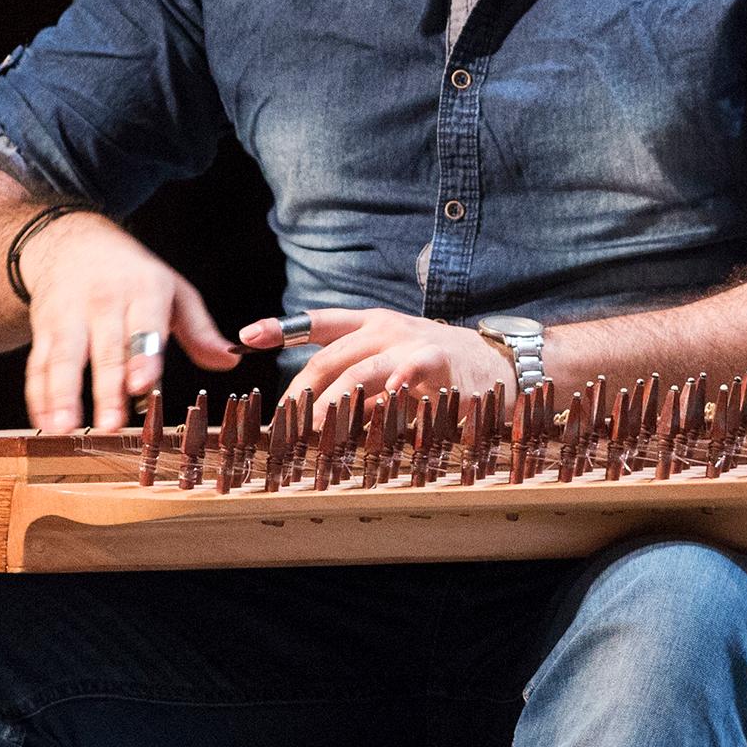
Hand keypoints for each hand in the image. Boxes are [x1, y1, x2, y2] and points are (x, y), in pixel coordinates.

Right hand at [16, 213, 238, 432]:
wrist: (71, 241)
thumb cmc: (131, 274)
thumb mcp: (172, 290)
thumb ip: (200, 329)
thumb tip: (231, 360)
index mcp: (143, 291)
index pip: (144, 326)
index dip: (143, 356)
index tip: (143, 385)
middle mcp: (103, 302)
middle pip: (104, 350)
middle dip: (106, 389)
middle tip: (110, 424)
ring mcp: (69, 316)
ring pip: (63, 359)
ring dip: (62, 395)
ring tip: (64, 428)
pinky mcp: (43, 330)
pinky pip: (38, 364)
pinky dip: (38, 395)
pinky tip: (44, 422)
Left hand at [248, 307, 512, 407]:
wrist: (499, 362)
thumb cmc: (439, 367)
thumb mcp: (393, 364)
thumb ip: (358, 380)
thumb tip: (312, 410)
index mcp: (372, 324)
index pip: (319, 321)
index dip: (281, 326)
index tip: (247, 336)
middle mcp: (387, 329)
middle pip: (330, 356)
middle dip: (301, 389)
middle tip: (282, 421)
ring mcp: (411, 343)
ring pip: (359, 369)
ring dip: (331, 400)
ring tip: (310, 426)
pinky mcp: (438, 362)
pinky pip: (406, 377)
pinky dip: (389, 390)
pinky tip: (374, 406)